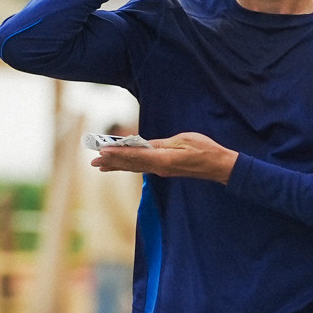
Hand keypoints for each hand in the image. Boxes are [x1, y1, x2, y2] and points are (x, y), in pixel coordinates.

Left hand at [91, 131, 237, 184]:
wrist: (219, 166)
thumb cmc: (205, 150)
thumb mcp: (183, 141)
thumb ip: (162, 143)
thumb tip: (143, 144)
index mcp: (164, 159)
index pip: (136, 155)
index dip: (118, 153)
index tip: (103, 151)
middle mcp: (159, 168)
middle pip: (131, 164)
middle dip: (111, 161)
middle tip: (93, 160)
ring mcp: (162, 171)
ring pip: (134, 167)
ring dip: (116, 165)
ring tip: (100, 165)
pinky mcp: (164, 170)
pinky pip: (142, 168)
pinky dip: (128, 166)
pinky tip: (120, 167)